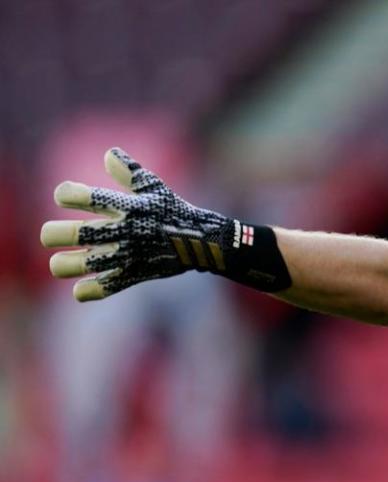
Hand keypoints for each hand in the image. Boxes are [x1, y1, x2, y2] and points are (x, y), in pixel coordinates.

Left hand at [41, 148, 231, 300]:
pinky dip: (86, 290)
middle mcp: (123, 230)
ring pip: (80, 264)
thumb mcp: (155, 187)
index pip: (79, 196)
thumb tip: (108, 153)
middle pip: (73, 233)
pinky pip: (103, 288)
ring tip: (60, 263)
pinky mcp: (135, 275)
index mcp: (125, 206)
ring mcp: (128, 255)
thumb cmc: (174, 211)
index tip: (66, 197)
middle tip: (53, 236)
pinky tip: (80, 287)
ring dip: (63, 265)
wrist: (202, 242)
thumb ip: (129, 171)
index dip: (65, 195)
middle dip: (52, 234)